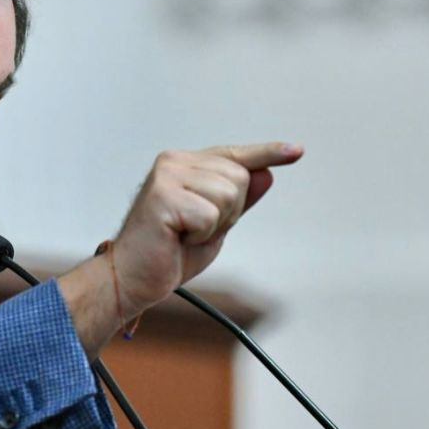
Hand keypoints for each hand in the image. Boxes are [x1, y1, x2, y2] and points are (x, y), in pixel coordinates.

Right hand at [112, 142, 302, 313]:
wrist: (132, 277)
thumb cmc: (167, 252)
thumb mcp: (214, 226)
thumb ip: (238, 201)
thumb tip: (266, 176)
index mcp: (184, 164)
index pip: (234, 155)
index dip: (267, 153)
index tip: (296, 151)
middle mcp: (174, 162)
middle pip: (239, 177)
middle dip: (228, 212)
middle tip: (194, 230)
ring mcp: (167, 176)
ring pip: (228, 194)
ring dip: (214, 224)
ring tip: (184, 233)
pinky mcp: (162, 196)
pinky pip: (209, 214)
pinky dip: (200, 234)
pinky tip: (177, 237)